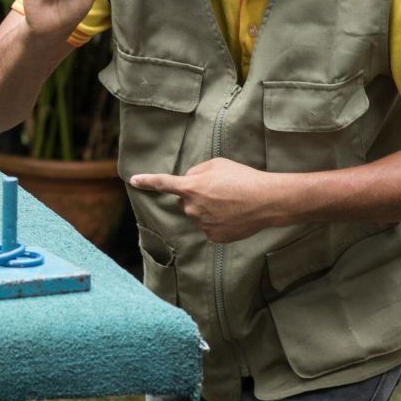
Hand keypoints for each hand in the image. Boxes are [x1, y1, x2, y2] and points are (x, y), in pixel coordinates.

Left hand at [130, 158, 281, 242]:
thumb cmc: (243, 177)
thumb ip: (197, 171)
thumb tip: (188, 180)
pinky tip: (234, 215)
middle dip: (196, 196)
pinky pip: (210, 227)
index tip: (133, 180)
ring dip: (209, 209)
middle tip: (220, 191)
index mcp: (191, 187)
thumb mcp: (217, 164)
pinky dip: (219, 221)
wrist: (267, 200)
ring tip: (231, 202)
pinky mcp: (214, 237)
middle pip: (186, 202)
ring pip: (199, 215)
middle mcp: (192, 208)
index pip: (163, 183)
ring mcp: (203, 224)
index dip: (147, 181)